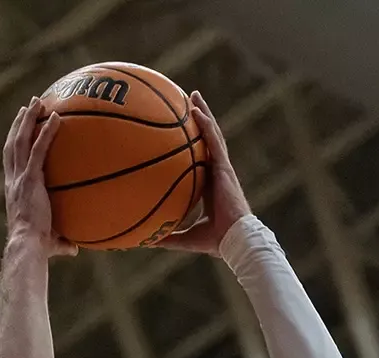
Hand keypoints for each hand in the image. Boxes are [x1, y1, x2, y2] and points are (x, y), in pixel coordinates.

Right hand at [4, 97, 74, 256]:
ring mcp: (21, 177)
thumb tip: (75, 249)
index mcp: (14, 190)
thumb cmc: (37, 248)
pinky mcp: (31, 178)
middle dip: (18, 124)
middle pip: (13, 144)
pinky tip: (56, 117)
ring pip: (20, 141)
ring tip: (36, 102)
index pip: (12, 162)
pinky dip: (46, 131)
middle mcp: (13, 180)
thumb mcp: (50, 241)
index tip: (20, 131)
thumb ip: (61, 240)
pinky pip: (39, 149)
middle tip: (27, 107)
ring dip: (27, 119)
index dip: (14, 144)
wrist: (28, 246)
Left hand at [156, 92, 252, 255]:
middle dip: (200, 119)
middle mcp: (217, 172)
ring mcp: (222, 168)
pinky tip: (196, 112)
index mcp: (210, 184)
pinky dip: (206, 126)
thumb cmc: (215, 241)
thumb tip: (144, 242)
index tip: (183, 129)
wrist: (235, 240)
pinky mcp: (225, 168)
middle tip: (188, 101)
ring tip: (194, 95)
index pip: (201, 157)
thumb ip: (167, 236)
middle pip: (208, 139)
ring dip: (203, 113)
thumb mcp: (186, 238)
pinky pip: (214, 142)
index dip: (194, 141)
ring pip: (213, 134)